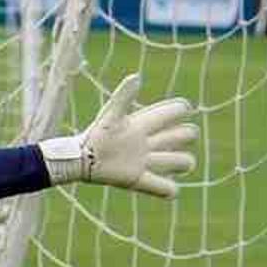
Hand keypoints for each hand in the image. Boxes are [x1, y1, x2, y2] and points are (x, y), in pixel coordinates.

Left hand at [39, 73, 197, 199]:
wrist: (78, 159)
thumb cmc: (94, 134)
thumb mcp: (111, 115)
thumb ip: (123, 97)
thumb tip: (136, 76)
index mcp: (141, 125)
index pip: (167, 114)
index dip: (179, 109)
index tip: (185, 107)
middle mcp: (144, 143)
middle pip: (176, 137)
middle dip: (186, 135)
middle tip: (188, 135)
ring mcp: (141, 161)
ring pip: (172, 161)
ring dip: (182, 163)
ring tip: (185, 164)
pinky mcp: (135, 179)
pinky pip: (159, 187)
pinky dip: (168, 190)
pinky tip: (172, 190)